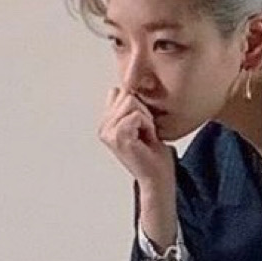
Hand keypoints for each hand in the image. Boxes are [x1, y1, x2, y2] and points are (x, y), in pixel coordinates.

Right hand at [97, 52, 177, 248]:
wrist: (158, 178)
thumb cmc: (154, 154)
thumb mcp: (141, 122)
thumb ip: (131, 104)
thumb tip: (126, 83)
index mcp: (106, 123)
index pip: (120, 91)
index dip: (138, 105)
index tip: (142, 128)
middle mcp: (103, 127)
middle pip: (126, 94)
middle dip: (143, 111)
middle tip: (145, 133)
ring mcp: (108, 133)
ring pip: (132, 102)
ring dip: (146, 119)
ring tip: (146, 136)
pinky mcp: (117, 137)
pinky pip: (137, 114)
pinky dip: (148, 125)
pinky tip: (147, 140)